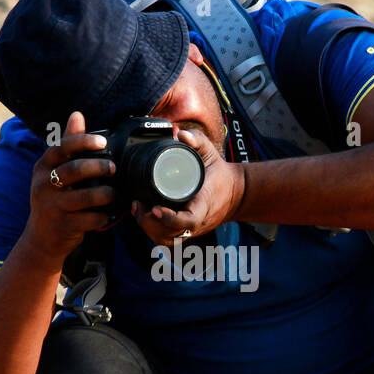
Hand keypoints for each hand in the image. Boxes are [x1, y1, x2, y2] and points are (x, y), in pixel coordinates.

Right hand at [20, 111, 118, 266]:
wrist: (41, 238)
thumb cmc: (53, 199)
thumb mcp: (53, 171)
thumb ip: (67, 145)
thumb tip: (77, 114)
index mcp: (42, 167)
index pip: (61, 148)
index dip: (83, 142)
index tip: (102, 142)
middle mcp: (43, 185)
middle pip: (73, 171)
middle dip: (98, 167)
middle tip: (113, 168)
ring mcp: (53, 207)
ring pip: (84, 197)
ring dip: (105, 193)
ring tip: (114, 193)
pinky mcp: (64, 226)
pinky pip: (90, 219)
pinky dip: (103, 215)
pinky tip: (108, 212)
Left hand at [131, 126, 245, 247]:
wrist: (235, 193)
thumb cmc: (220, 173)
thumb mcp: (210, 152)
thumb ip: (196, 139)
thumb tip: (179, 133)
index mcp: (204, 205)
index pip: (188, 220)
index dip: (170, 218)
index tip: (155, 207)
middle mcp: (197, 223)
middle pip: (171, 234)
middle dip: (150, 223)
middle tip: (138, 203)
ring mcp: (191, 230)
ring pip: (167, 240)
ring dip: (149, 229)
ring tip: (138, 208)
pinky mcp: (185, 232)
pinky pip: (167, 239)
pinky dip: (153, 232)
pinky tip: (143, 216)